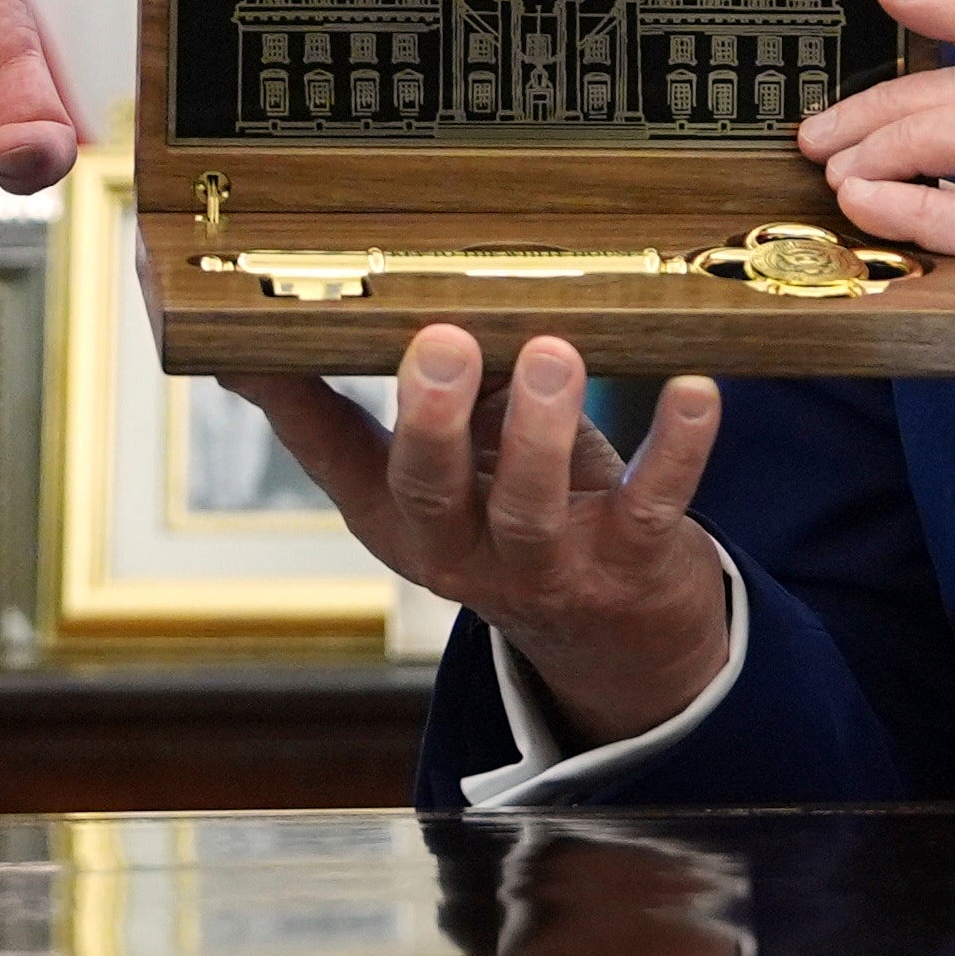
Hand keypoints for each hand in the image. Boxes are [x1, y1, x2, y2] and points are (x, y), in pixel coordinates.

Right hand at [236, 330, 731, 751]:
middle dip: (432, 418)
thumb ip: (403, 389)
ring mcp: (543, 566)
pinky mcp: (628, 564)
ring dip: (539, 431)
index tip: (260, 336)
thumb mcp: (447, 461)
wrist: (616, 636)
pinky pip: (650, 507)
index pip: (329, 452)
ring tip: (552, 354)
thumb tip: (280, 319)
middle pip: (427, 490)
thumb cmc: (516, 507)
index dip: (290, 398)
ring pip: (529, 508)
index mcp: (400, 514)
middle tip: (444, 343)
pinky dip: (675, 450)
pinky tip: (693, 393)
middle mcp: (458, 550)